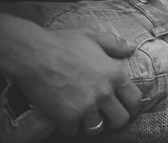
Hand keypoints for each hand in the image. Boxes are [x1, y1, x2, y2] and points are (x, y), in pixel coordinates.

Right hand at [12, 26, 141, 134]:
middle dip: (115, 120)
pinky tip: (66, 117)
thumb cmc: (62, 43)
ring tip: (85, 116)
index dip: (133, 107)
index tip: (127, 110)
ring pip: (97, 128)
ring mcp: (86, 107)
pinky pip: (73, 131)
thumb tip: (131, 47)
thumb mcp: (93, 36)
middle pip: (120, 119)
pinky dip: (70, 126)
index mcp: (114, 74)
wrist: (32, 54)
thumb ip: (114, 44)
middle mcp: (104, 93)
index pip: (135, 99)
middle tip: (107, 117)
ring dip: (91, 124)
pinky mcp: (66, 117)